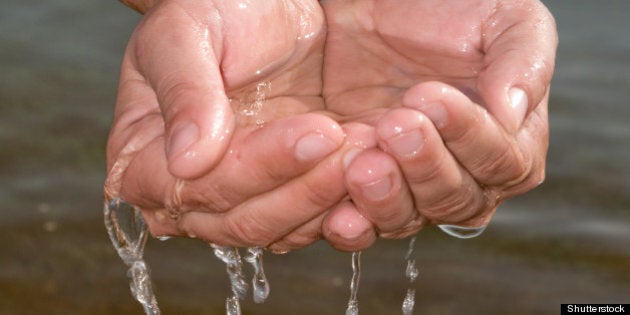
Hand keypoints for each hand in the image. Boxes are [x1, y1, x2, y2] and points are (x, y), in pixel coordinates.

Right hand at [106, 0, 353, 249]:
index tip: (316, 133)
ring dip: (331, 198)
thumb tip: (186, 161)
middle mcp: (189, 190)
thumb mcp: (186, 33)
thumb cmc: (213, 11)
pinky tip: (375, 171)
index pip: (196, 186)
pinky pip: (313, 220)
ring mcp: (240, 198)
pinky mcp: (284, 194)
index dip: (258, 166)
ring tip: (371, 153)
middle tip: (353, 146)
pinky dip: (346, 204)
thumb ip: (184, 92)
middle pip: (242, 220)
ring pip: (284, 228)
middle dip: (304, 188)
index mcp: (144, 155)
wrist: (262, 8)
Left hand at [320, 0, 557, 249]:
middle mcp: (461, 171)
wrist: (374, 2)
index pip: (502, 163)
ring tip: (363, 165)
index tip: (432, 98)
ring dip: (387, 199)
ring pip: (408, 217)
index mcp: (506, 138)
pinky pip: (360, 219)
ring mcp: (407, 182)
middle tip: (394, 124)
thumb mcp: (500, 16)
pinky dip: (350, 222)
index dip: (470, 138)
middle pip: (455, 200)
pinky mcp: (361, 184)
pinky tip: (336, 212)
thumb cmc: (447, 5)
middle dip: (425, 166)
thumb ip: (522, 61)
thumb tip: (514, 115)